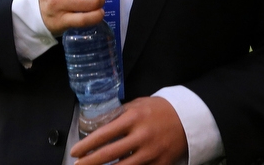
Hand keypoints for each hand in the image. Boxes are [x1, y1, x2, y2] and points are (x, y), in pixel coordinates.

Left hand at [70, 97, 186, 164]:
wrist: (188, 118)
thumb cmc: (158, 109)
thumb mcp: (137, 104)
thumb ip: (119, 114)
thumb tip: (97, 124)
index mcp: (133, 118)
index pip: (104, 134)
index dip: (87, 145)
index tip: (75, 151)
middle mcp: (141, 136)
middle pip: (110, 154)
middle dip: (90, 162)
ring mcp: (152, 152)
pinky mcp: (161, 164)